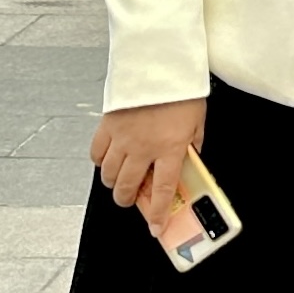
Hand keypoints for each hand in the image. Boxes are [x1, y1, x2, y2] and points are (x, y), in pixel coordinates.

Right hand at [90, 97, 205, 224]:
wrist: (160, 64)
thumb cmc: (181, 90)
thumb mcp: (197, 122)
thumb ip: (190, 147)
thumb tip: (187, 163)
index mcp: (169, 148)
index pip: (162, 191)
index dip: (157, 214)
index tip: (156, 228)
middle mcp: (143, 147)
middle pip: (127, 188)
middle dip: (128, 201)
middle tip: (132, 200)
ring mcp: (122, 138)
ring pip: (108, 175)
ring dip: (114, 183)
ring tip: (121, 179)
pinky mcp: (107, 126)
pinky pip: (96, 154)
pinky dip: (100, 162)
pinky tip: (109, 159)